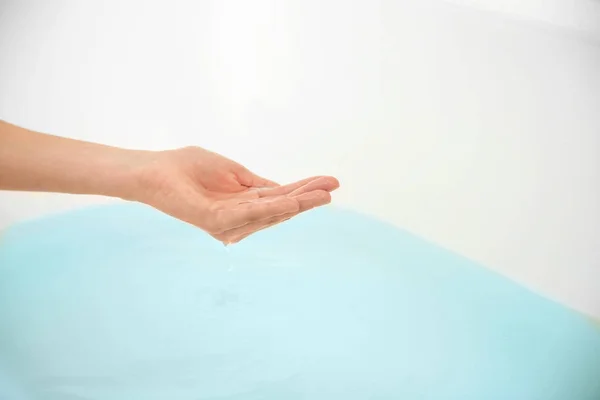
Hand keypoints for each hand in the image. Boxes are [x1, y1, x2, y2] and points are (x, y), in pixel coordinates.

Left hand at [135, 146, 338, 243]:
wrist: (155, 171)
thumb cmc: (187, 168)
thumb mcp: (233, 172)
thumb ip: (257, 184)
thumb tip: (284, 190)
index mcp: (243, 205)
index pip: (280, 198)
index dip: (305, 190)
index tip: (330, 182)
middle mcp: (240, 218)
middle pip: (280, 208)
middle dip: (308, 199)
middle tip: (334, 187)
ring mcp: (228, 222)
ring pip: (270, 213)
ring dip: (299, 203)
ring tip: (323, 194)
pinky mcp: (215, 221)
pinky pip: (249, 214)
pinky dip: (273, 208)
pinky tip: (293, 201)